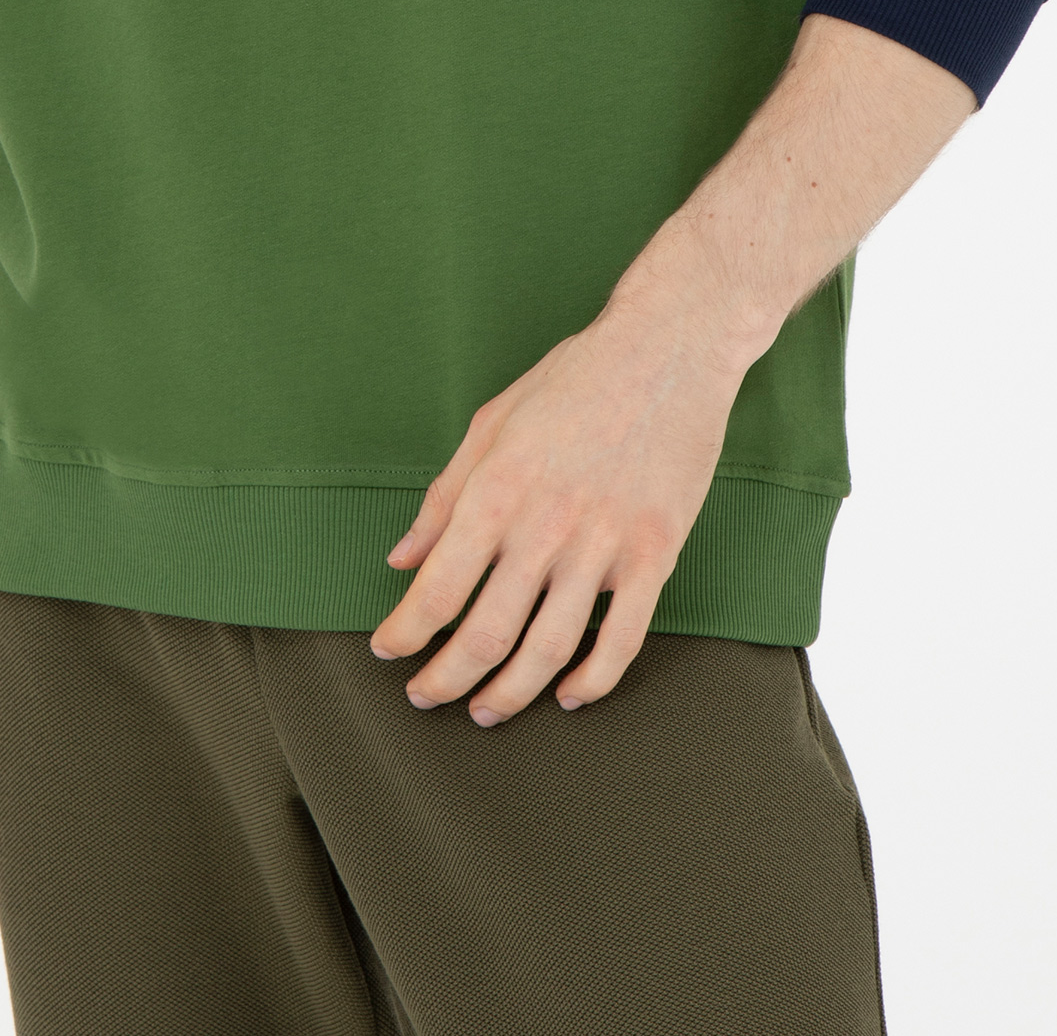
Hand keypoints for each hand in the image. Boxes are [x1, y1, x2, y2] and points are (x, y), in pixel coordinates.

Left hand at [369, 243, 751, 723]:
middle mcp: (546, 523)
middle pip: (486, 632)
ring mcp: (605, 543)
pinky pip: (623, 640)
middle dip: (446, 677)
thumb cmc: (574, 379)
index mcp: (498, 487)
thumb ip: (445, 496)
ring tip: (486, 709)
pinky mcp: (655, 552)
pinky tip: (570, 695)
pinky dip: (594, 680)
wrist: (668, 347)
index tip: (388, 651)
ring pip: (549, 649)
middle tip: (426, 695)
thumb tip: (403, 559)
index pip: (437, 587)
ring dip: (511, 692)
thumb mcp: (492, 422)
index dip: (406, 632)